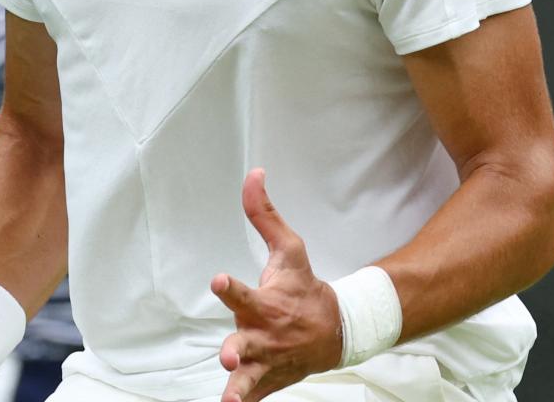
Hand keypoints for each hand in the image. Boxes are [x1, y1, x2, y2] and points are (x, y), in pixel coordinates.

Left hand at [210, 169, 342, 401]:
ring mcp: (265, 362)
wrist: (336, 331)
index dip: (230, 287)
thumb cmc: (305, 288)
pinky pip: (252, 396)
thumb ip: (264, 215)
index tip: (218, 280)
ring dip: (239, 387)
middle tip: (230, 355)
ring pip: (248, 379)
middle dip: (237, 351)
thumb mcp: (289, 250)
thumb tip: (253, 174)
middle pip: (246, 344)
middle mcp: (264, 335)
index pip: (243, 293)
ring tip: (229, 400)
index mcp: (266, 303)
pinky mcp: (265, 381)